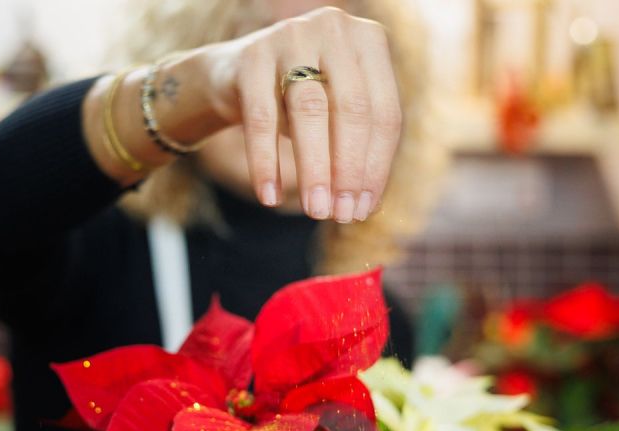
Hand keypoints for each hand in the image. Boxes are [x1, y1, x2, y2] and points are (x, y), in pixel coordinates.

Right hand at [205, 6, 401, 222]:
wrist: (233, 76)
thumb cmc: (297, 100)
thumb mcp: (334, 116)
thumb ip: (355, 151)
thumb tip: (365, 208)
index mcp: (369, 41)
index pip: (384, 113)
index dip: (376, 167)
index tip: (363, 210)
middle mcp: (335, 28)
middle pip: (351, 109)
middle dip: (348, 169)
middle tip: (339, 214)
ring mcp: (292, 35)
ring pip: (309, 110)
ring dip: (314, 168)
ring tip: (315, 209)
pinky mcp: (251, 53)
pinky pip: (261, 118)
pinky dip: (266, 162)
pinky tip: (269, 197)